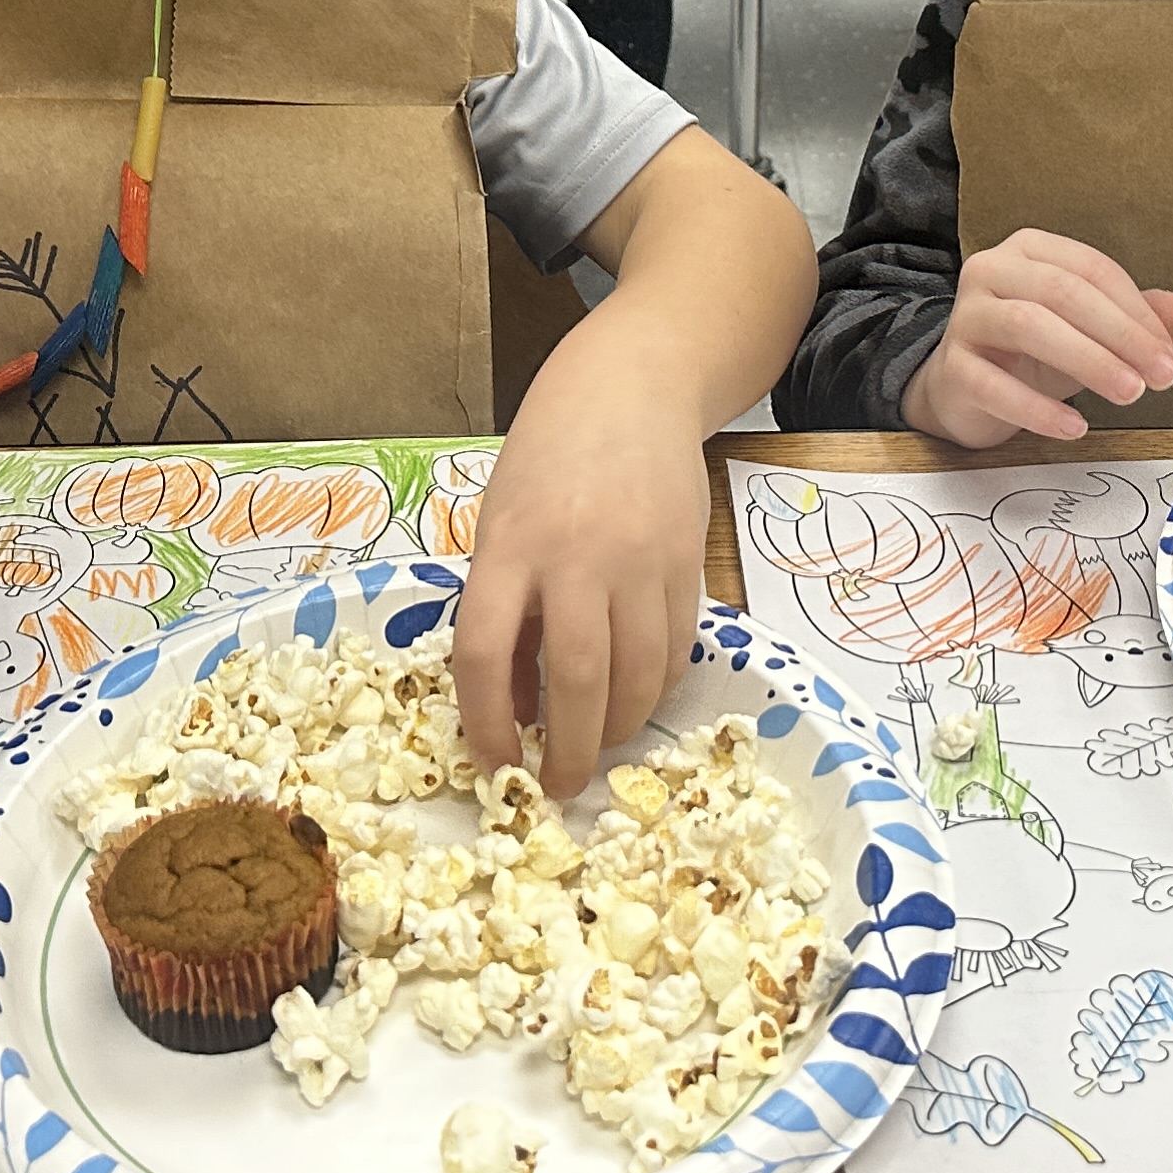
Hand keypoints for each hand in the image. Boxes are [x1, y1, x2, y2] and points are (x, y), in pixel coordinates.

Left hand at [452, 374, 707, 793]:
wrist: (631, 388)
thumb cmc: (548, 459)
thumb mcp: (501, 522)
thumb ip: (504, 607)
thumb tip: (515, 707)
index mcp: (509, 544)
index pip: (485, 652)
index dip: (485, 723)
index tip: (495, 763)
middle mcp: (576, 555)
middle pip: (575, 679)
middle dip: (568, 750)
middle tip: (559, 785)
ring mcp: (640, 560)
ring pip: (638, 676)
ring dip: (618, 729)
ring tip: (600, 747)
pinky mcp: (688, 563)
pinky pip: (675, 649)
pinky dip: (655, 688)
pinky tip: (635, 696)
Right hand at [905, 229, 1172, 447]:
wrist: (962, 389)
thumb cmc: (1030, 352)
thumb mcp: (1089, 331)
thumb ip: (1138, 319)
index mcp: (1030, 250)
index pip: (1092, 270)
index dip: (1136, 311)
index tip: (1169, 354)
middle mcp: (991, 271)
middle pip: (1063, 292)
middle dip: (1120, 335)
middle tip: (1162, 376)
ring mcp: (966, 317)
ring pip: (1029, 325)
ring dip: (1088, 361)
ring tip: (1130, 394)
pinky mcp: (951, 367)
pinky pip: (994, 384)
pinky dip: (1038, 408)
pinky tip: (1076, 426)